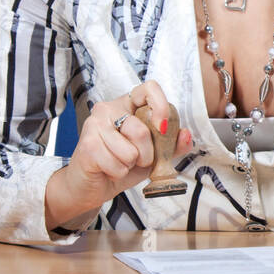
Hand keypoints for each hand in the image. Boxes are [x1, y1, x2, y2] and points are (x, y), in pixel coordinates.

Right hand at [59, 80, 193, 213]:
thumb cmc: (122, 164)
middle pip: (141, 130)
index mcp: (128, 105)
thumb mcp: (154, 155)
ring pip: (130, 150)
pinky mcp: (87, 144)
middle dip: (146, 154)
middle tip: (137, 159)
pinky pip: (117, 164)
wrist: (93, 185)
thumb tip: (186, 134)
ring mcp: (95, 124)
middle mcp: (109, 109)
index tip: (163, 128)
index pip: (149, 88)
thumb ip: (173, 145)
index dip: (161, 106)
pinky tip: (108, 169)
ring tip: (120, 163)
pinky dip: (118, 173)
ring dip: (131, 165)